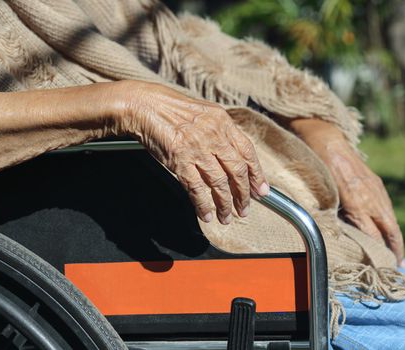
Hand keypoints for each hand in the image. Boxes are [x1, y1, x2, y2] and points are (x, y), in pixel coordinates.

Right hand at [116, 81, 269, 224]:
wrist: (143, 105)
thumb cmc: (170, 108)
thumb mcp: (203, 114)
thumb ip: (219, 132)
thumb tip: (233, 155)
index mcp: (222, 122)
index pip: (247, 151)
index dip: (257, 174)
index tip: (260, 190)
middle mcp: (213, 135)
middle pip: (237, 170)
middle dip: (244, 194)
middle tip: (244, 209)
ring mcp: (197, 149)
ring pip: (219, 183)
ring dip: (225, 204)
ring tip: (226, 217)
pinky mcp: (180, 161)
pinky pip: (196, 188)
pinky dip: (203, 204)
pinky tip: (206, 214)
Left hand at [285, 118, 404, 264]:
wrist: (327, 142)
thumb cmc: (318, 171)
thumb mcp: (322, 197)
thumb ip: (332, 215)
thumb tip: (337, 233)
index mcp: (356, 204)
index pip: (373, 235)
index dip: (377, 251)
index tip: (380, 264)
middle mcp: (370, 198)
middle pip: (389, 229)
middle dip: (395, 248)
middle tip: (397, 264)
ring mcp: (375, 189)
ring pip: (390, 218)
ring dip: (395, 236)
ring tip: (396, 252)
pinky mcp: (375, 182)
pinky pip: (386, 206)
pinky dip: (390, 220)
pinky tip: (388, 228)